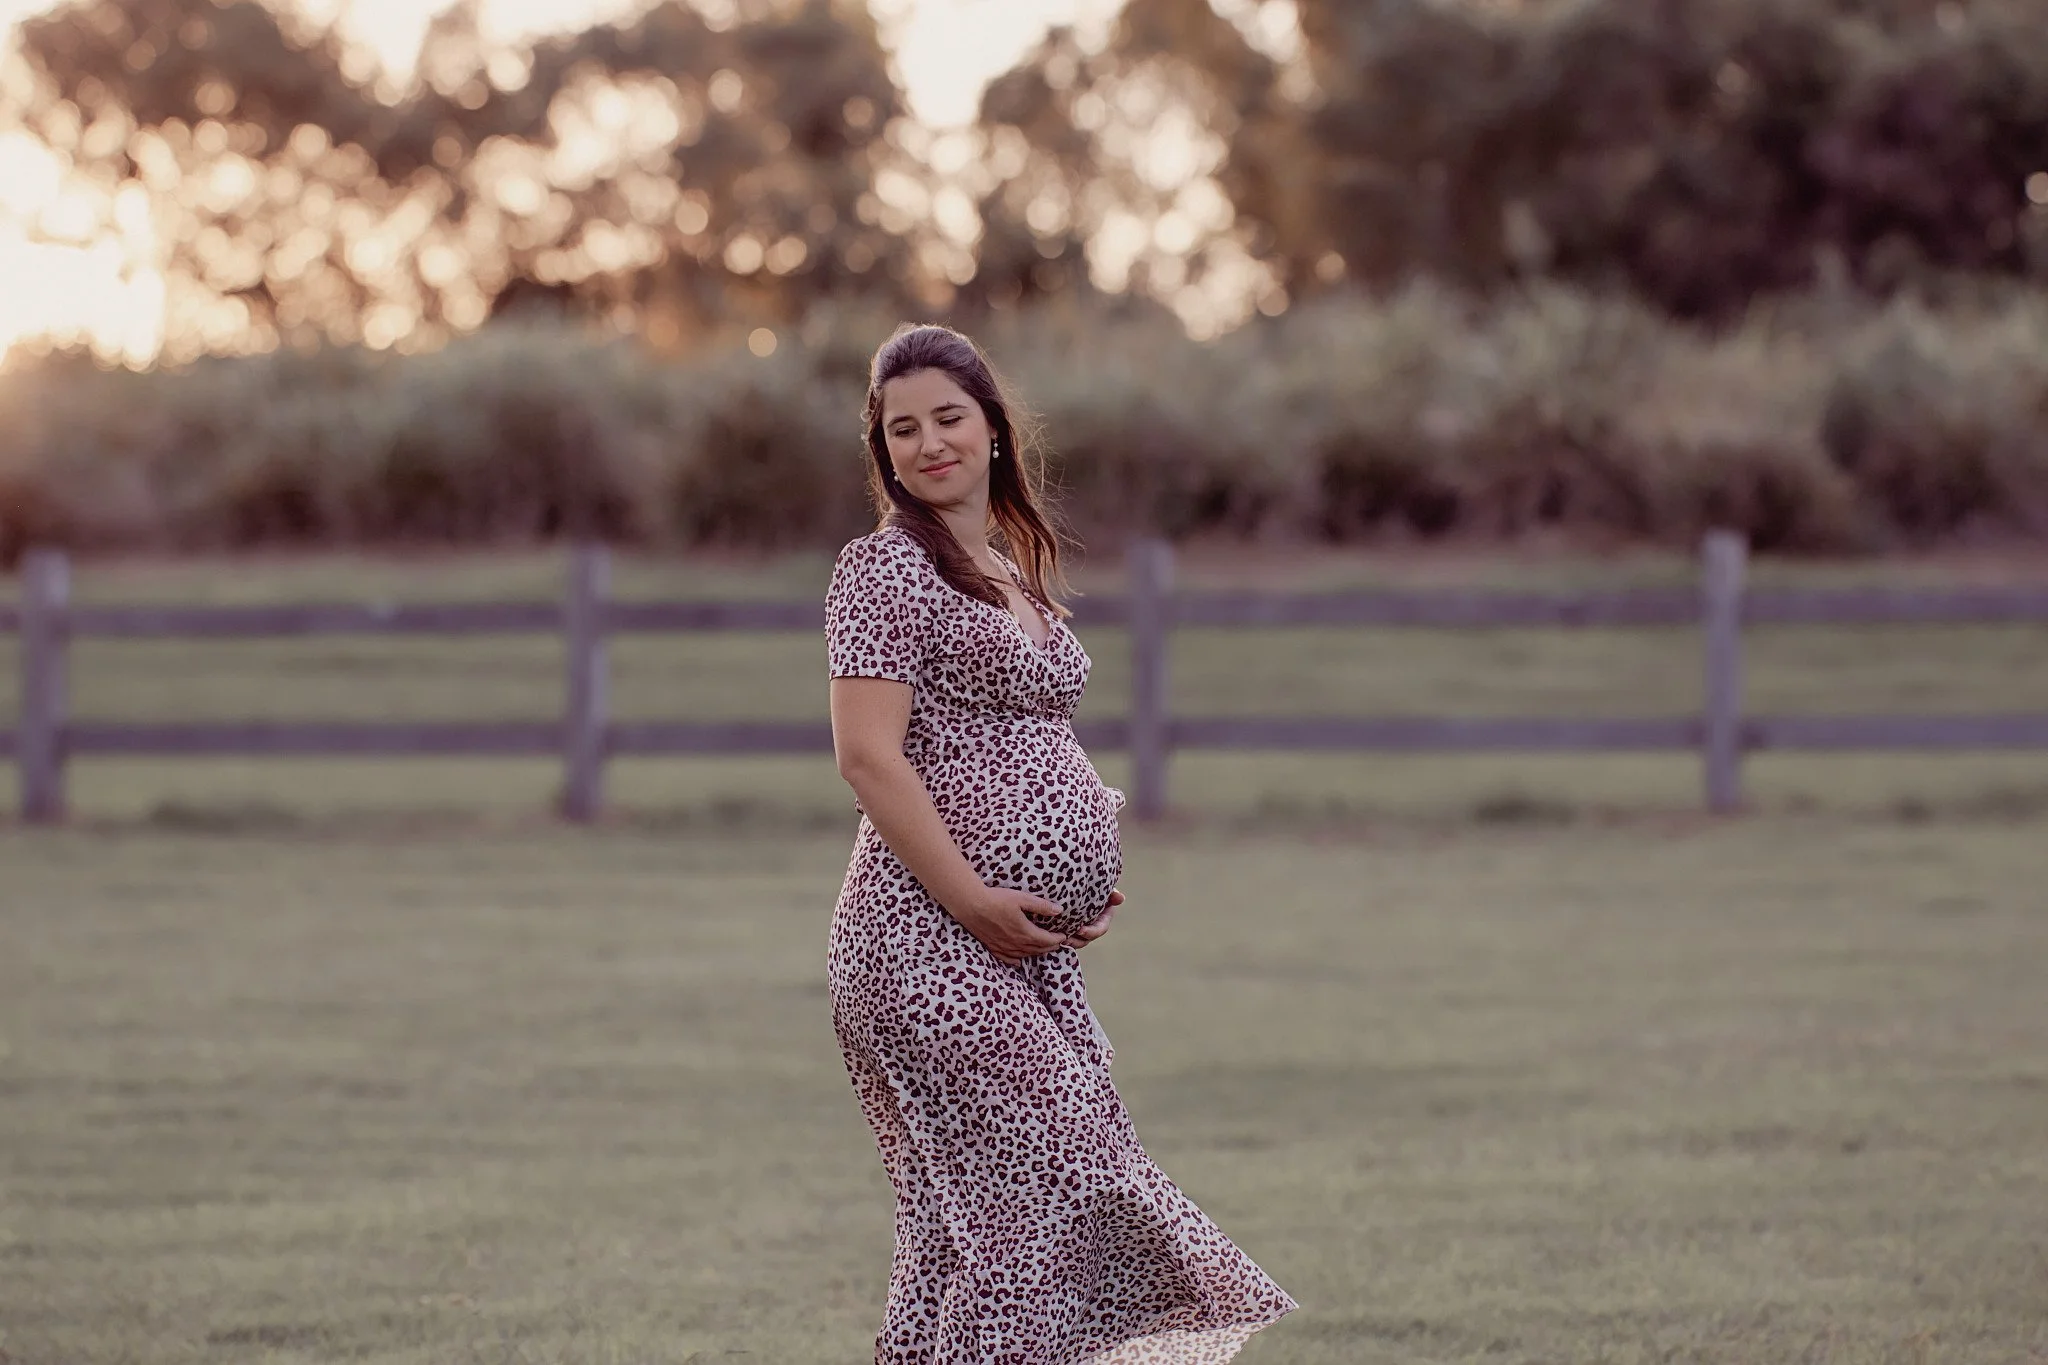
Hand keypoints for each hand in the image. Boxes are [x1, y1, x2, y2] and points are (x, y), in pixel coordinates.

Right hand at [952, 887, 1070, 966]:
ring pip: (1024, 955)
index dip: (1057, 939)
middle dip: (1049, 947)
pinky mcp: (992, 947)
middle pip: (1037, 949)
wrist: (971, 905)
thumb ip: (1041, 906)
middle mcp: (1016, 944)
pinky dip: (1015, 960)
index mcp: (1025, 932)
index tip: (1063, 936)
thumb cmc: (996, 899)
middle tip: (1057, 943)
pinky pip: (1007, 958)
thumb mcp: (1022, 898)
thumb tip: (1059, 910)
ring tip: (1043, 949)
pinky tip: (1018, 961)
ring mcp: (1003, 947)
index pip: (1047, 940)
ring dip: (1036, 953)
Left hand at [1063, 888, 1121, 949]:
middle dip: (1076, 940)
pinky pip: (1066, 937)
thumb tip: (1121, 898)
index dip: (1091, 932)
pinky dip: (1060, 938)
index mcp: (1103, 920)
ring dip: (1068, 941)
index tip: (1080, 930)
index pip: (1099, 929)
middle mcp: (1093, 927)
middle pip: (1086, 939)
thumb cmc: (1095, 887)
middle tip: (1065, 937)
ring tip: (1058, 938)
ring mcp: (1081, 930)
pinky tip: (1052, 935)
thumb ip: (1112, 894)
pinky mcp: (1070, 929)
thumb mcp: (1104, 890)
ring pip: (1076, 941)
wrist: (1080, 886)